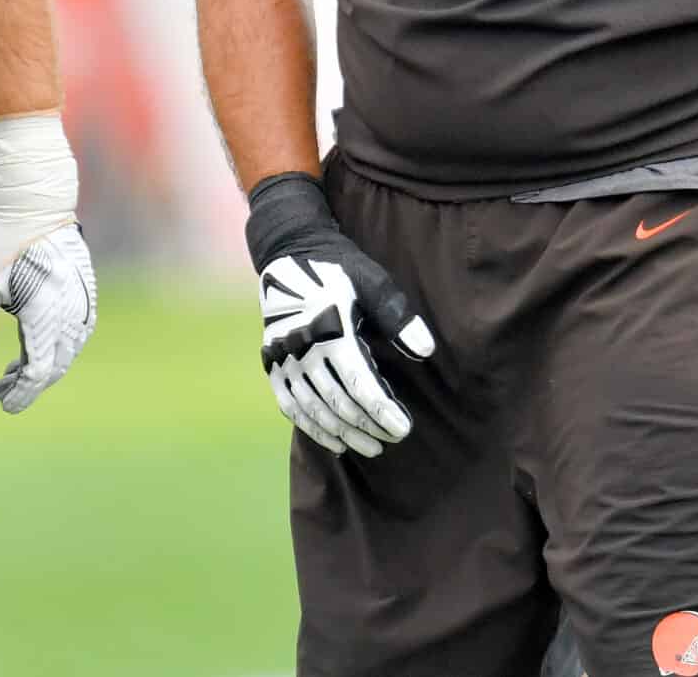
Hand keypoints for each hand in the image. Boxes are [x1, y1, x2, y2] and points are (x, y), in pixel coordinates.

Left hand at [0, 113, 94, 412]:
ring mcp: (83, 303)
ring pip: (66, 351)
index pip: (39, 371)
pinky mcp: (85, 293)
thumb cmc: (5, 240)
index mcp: (48, 313)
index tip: (2, 403)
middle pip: (55, 366)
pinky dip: (54, 346)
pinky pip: (74, 333)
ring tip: (11, 371)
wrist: (37, 202)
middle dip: (28, 383)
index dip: (22, 393)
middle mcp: (72, 312)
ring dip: (41, 366)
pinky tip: (32, 344)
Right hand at [246, 172, 434, 458]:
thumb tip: (426, 350)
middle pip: (338, 402)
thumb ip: (397, 316)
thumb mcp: (372, 281)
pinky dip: (311, 426)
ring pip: (314, 408)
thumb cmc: (339, 266)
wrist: (289, 249)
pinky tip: (333, 441)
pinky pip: (290, 404)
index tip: (403, 429)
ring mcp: (283, 357)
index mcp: (330, 328)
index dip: (382, 412)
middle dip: (367, 426)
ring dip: (343, 432)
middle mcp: (303, 347)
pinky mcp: (272, 361)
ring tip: (369, 447)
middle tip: (391, 440)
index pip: (360, 385)